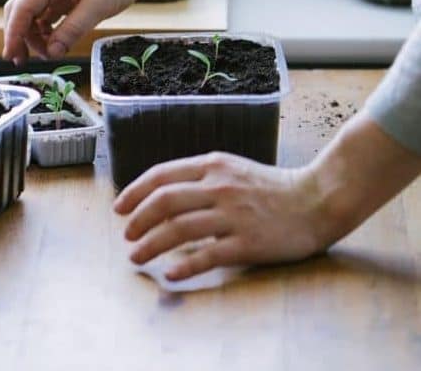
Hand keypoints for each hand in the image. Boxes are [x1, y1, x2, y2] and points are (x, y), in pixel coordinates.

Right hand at [3, 0, 158, 63]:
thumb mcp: (98, 6)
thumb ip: (72, 30)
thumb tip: (51, 53)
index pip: (21, 8)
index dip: (13, 34)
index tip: (11, 57)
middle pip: (20, 10)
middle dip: (18, 36)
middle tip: (21, 61)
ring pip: (31, 14)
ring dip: (33, 35)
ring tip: (47, 54)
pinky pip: (46, 14)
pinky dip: (45, 30)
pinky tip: (53, 43)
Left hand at [113, 152, 328, 280]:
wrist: (319, 200)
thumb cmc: (272, 188)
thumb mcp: (232, 171)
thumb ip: (200, 179)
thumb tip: (160, 197)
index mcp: (212, 166)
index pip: (160, 175)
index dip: (134, 192)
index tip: (119, 209)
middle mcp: (219, 187)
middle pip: (163, 201)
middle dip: (137, 220)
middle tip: (127, 236)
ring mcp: (234, 215)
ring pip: (178, 228)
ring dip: (151, 244)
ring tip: (137, 256)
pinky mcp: (248, 242)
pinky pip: (208, 255)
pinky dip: (184, 265)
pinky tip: (170, 274)